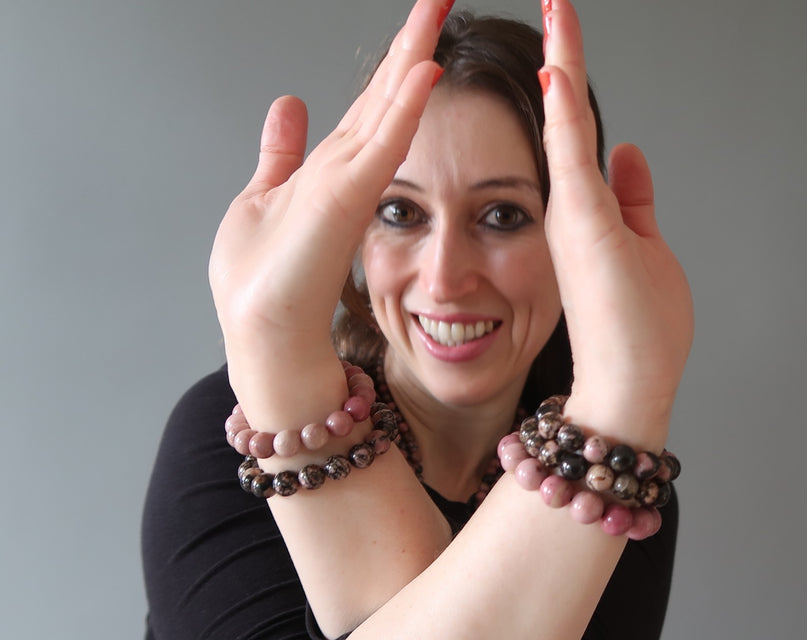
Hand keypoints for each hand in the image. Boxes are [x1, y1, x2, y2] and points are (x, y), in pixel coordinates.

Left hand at [208, 0, 451, 385]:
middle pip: (387, 94)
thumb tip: (287, 104)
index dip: (393, 58)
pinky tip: (424, 70)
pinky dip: (404, 105)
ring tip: (437, 10)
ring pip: (390, 107)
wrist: (268, 335)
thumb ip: (283, 150)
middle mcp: (348, 171)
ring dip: (414, 56)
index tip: (418, 16)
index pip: (370, 102)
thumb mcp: (264, 194)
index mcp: (332, 168)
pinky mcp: (347, 199)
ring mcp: (352, 184)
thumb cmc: (266, 283)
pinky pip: (383, 141)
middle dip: (412, 41)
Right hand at [540, 0, 693, 446]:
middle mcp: (571, 205)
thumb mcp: (647, 248)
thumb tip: (628, 150)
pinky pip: (569, 144)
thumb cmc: (638, 332)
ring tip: (559, 5)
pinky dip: (565, 96)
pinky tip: (560, 52)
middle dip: (563, 54)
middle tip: (558, 1)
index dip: (575, 83)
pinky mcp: (580, 219)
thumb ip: (635, 198)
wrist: (625, 385)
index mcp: (588, 213)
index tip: (567, 34)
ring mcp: (572, 210)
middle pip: (568, 115)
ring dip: (565, 57)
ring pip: (567, 118)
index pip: (579, 133)